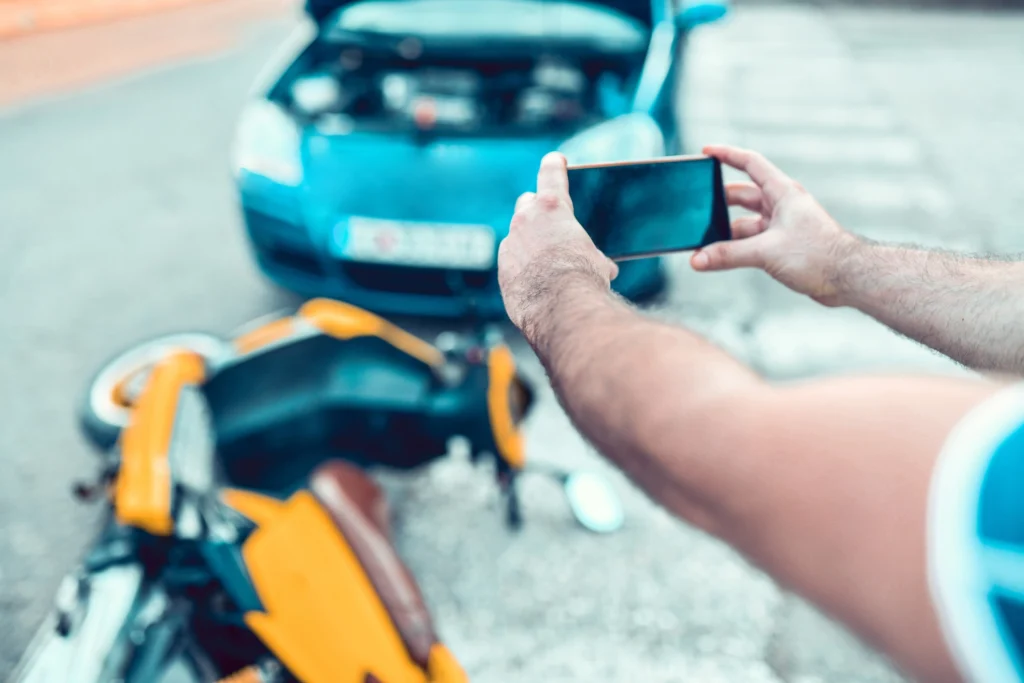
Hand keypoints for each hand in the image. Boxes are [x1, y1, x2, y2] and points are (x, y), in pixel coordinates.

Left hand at [498, 152, 617, 338]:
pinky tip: (534, 280)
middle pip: (527, 203)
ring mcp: (510, 244)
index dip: (554, 165)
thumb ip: (593, 256)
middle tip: (546, 220)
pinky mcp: (503, 268)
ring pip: (517, 235)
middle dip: (536, 209)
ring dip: (528, 242)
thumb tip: (605, 269)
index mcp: (552, 207)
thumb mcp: (597, 262)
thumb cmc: (583, 279)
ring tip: (545, 261)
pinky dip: (521, 266)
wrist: (559, 307)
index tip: (554, 159)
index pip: (551, 174)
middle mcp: (526, 219)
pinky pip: (512, 261)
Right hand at [694, 145, 860, 304]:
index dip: (727, 154)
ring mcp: (781, 226)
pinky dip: (735, 248)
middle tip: (695, 208)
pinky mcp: (782, 246)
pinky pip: (751, 241)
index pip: (750, 163)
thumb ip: (728, 255)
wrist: (847, 279)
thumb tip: (697, 260)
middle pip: (742, 195)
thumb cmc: (817, 255)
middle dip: (718, 201)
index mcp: (782, 193)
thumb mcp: (766, 252)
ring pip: (744, 223)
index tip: (706, 152)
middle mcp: (781, 205)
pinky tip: (720, 258)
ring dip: (725, 232)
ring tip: (702, 243)